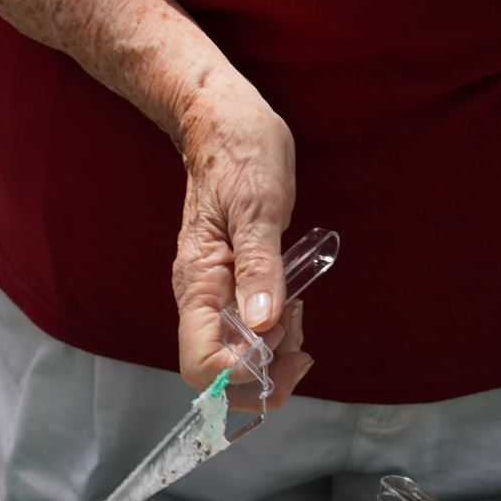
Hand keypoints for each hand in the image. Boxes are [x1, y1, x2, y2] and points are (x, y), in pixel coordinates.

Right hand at [171, 76, 313, 395]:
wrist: (222, 123)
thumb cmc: (239, 155)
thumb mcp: (258, 208)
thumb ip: (261, 267)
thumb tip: (265, 322)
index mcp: (199, 284)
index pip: (202, 364)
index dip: (241, 377)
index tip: (282, 357)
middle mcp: (201, 298)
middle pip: (217, 374)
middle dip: (262, 376)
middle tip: (301, 350)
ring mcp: (214, 295)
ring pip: (236, 358)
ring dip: (273, 357)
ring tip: (301, 319)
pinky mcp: (231, 288)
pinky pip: (248, 332)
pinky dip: (275, 335)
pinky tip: (294, 308)